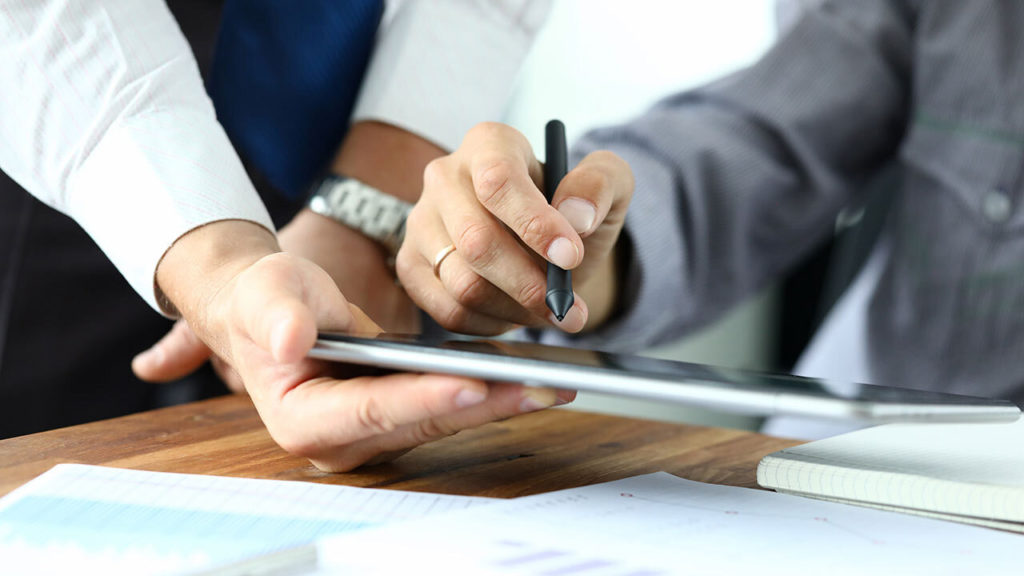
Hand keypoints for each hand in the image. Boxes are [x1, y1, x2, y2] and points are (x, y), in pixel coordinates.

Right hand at [135, 220, 571, 470]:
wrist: (273, 313)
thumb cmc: (266, 301)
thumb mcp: (265, 294)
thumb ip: (277, 315)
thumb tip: (289, 340)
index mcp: (303, 420)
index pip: (371, 411)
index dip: (422, 399)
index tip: (473, 385)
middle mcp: (341, 443)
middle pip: (421, 423)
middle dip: (483, 404)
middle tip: (540, 387)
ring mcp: (372, 437)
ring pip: (443, 422)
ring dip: (498, 402)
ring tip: (550, 384)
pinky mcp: (398, 423)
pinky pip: (448, 410)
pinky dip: (488, 394)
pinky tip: (528, 378)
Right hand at [397, 122, 632, 335]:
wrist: (547, 247)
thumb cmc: (574, 212)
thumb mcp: (607, 187)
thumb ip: (600, 186)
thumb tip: (576, 216)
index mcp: (489, 144)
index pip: (498, 181)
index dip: (534, 224)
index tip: (570, 256)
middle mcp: (445, 177)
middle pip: (476, 241)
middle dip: (529, 283)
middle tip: (567, 306)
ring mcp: (421, 222)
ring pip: (462, 283)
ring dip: (515, 309)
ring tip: (547, 310)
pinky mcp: (411, 265)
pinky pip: (448, 310)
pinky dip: (491, 324)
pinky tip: (515, 315)